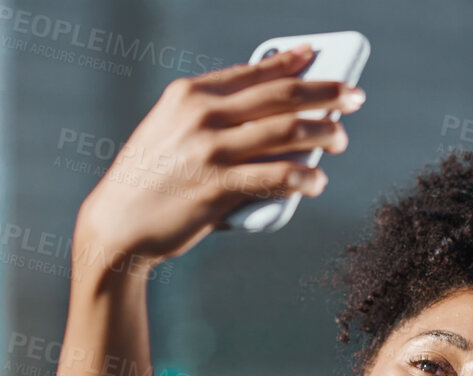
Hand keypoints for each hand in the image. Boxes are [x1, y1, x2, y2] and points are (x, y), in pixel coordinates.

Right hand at [75, 44, 362, 268]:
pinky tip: (317, 180)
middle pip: (281, 97)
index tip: (318, 56)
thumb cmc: (154, 177)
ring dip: (324, 133)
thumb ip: (217, 117)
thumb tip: (280, 118)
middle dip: (326, 93)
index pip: (254, 71)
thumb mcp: (173, 129)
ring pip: (287, 133)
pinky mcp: (218, 188)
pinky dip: (304, 178)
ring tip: (339, 140)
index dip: (293, 62)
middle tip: (354, 97)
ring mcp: (210, 151)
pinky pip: (277, 178)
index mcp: (190, 93)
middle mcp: (202, 115)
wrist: (118, 222)